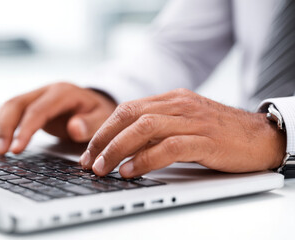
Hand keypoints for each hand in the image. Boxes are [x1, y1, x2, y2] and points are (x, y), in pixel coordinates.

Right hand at [0, 82, 116, 154]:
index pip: (38, 110)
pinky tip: (1, 143)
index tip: (16, 149)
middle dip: (4, 127)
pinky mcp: (32, 105)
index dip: (25, 129)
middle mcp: (46, 91)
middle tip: (0, 152)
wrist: (95, 103)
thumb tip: (74, 128)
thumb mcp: (102, 118)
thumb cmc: (99, 112)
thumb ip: (91, 124)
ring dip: (0, 128)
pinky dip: (3, 127)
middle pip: (16, 104)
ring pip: (10, 107)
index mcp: (63, 93)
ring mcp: (37, 96)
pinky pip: (12, 112)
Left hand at [80, 88, 285, 177]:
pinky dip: (146, 159)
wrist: (260, 135)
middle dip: (104, 139)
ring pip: (145, 128)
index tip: (90, 150)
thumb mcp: (184, 123)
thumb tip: (126, 146)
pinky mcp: (206, 139)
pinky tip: (131, 171)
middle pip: (130, 116)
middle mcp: (179, 105)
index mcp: (171, 99)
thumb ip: (159, 128)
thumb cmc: (219, 132)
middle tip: (90, 161)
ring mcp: (193, 120)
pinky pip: (169, 146)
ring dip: (118, 149)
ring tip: (103, 168)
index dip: (104, 129)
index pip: (127, 109)